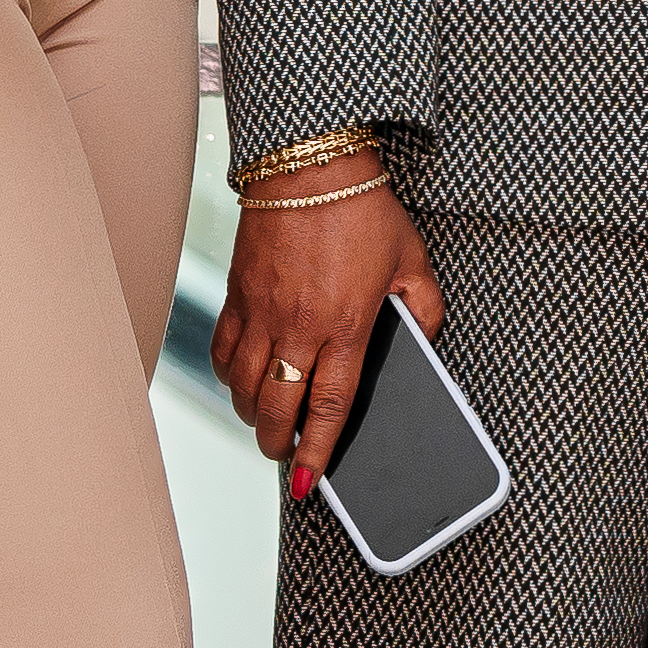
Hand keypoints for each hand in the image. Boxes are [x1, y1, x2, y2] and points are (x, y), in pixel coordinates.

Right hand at [209, 153, 445, 495]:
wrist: (309, 164)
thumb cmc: (363, 207)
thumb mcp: (413, 258)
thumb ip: (424, 308)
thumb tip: (424, 344)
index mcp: (346, 324)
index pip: (329, 407)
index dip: (317, 453)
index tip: (309, 483)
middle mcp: (298, 326)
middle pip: (277, 410)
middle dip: (279, 445)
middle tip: (286, 456)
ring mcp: (261, 311)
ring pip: (245, 388)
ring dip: (255, 415)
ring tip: (269, 422)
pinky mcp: (237, 294)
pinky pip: (223, 352)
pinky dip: (231, 377)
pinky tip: (245, 380)